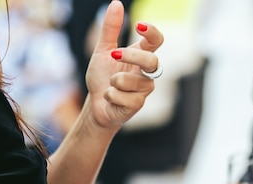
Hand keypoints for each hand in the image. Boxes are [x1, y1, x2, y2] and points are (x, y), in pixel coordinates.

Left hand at [85, 0, 163, 129]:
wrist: (96, 104)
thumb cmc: (102, 77)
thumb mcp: (102, 51)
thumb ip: (110, 29)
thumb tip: (116, 3)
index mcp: (140, 56)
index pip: (156, 42)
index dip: (152, 33)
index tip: (139, 26)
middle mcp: (147, 73)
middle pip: (152, 61)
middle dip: (133, 57)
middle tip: (114, 54)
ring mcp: (144, 90)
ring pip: (134, 81)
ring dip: (115, 80)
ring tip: (110, 85)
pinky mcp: (138, 105)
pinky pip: (124, 96)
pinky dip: (111, 95)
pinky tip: (110, 97)